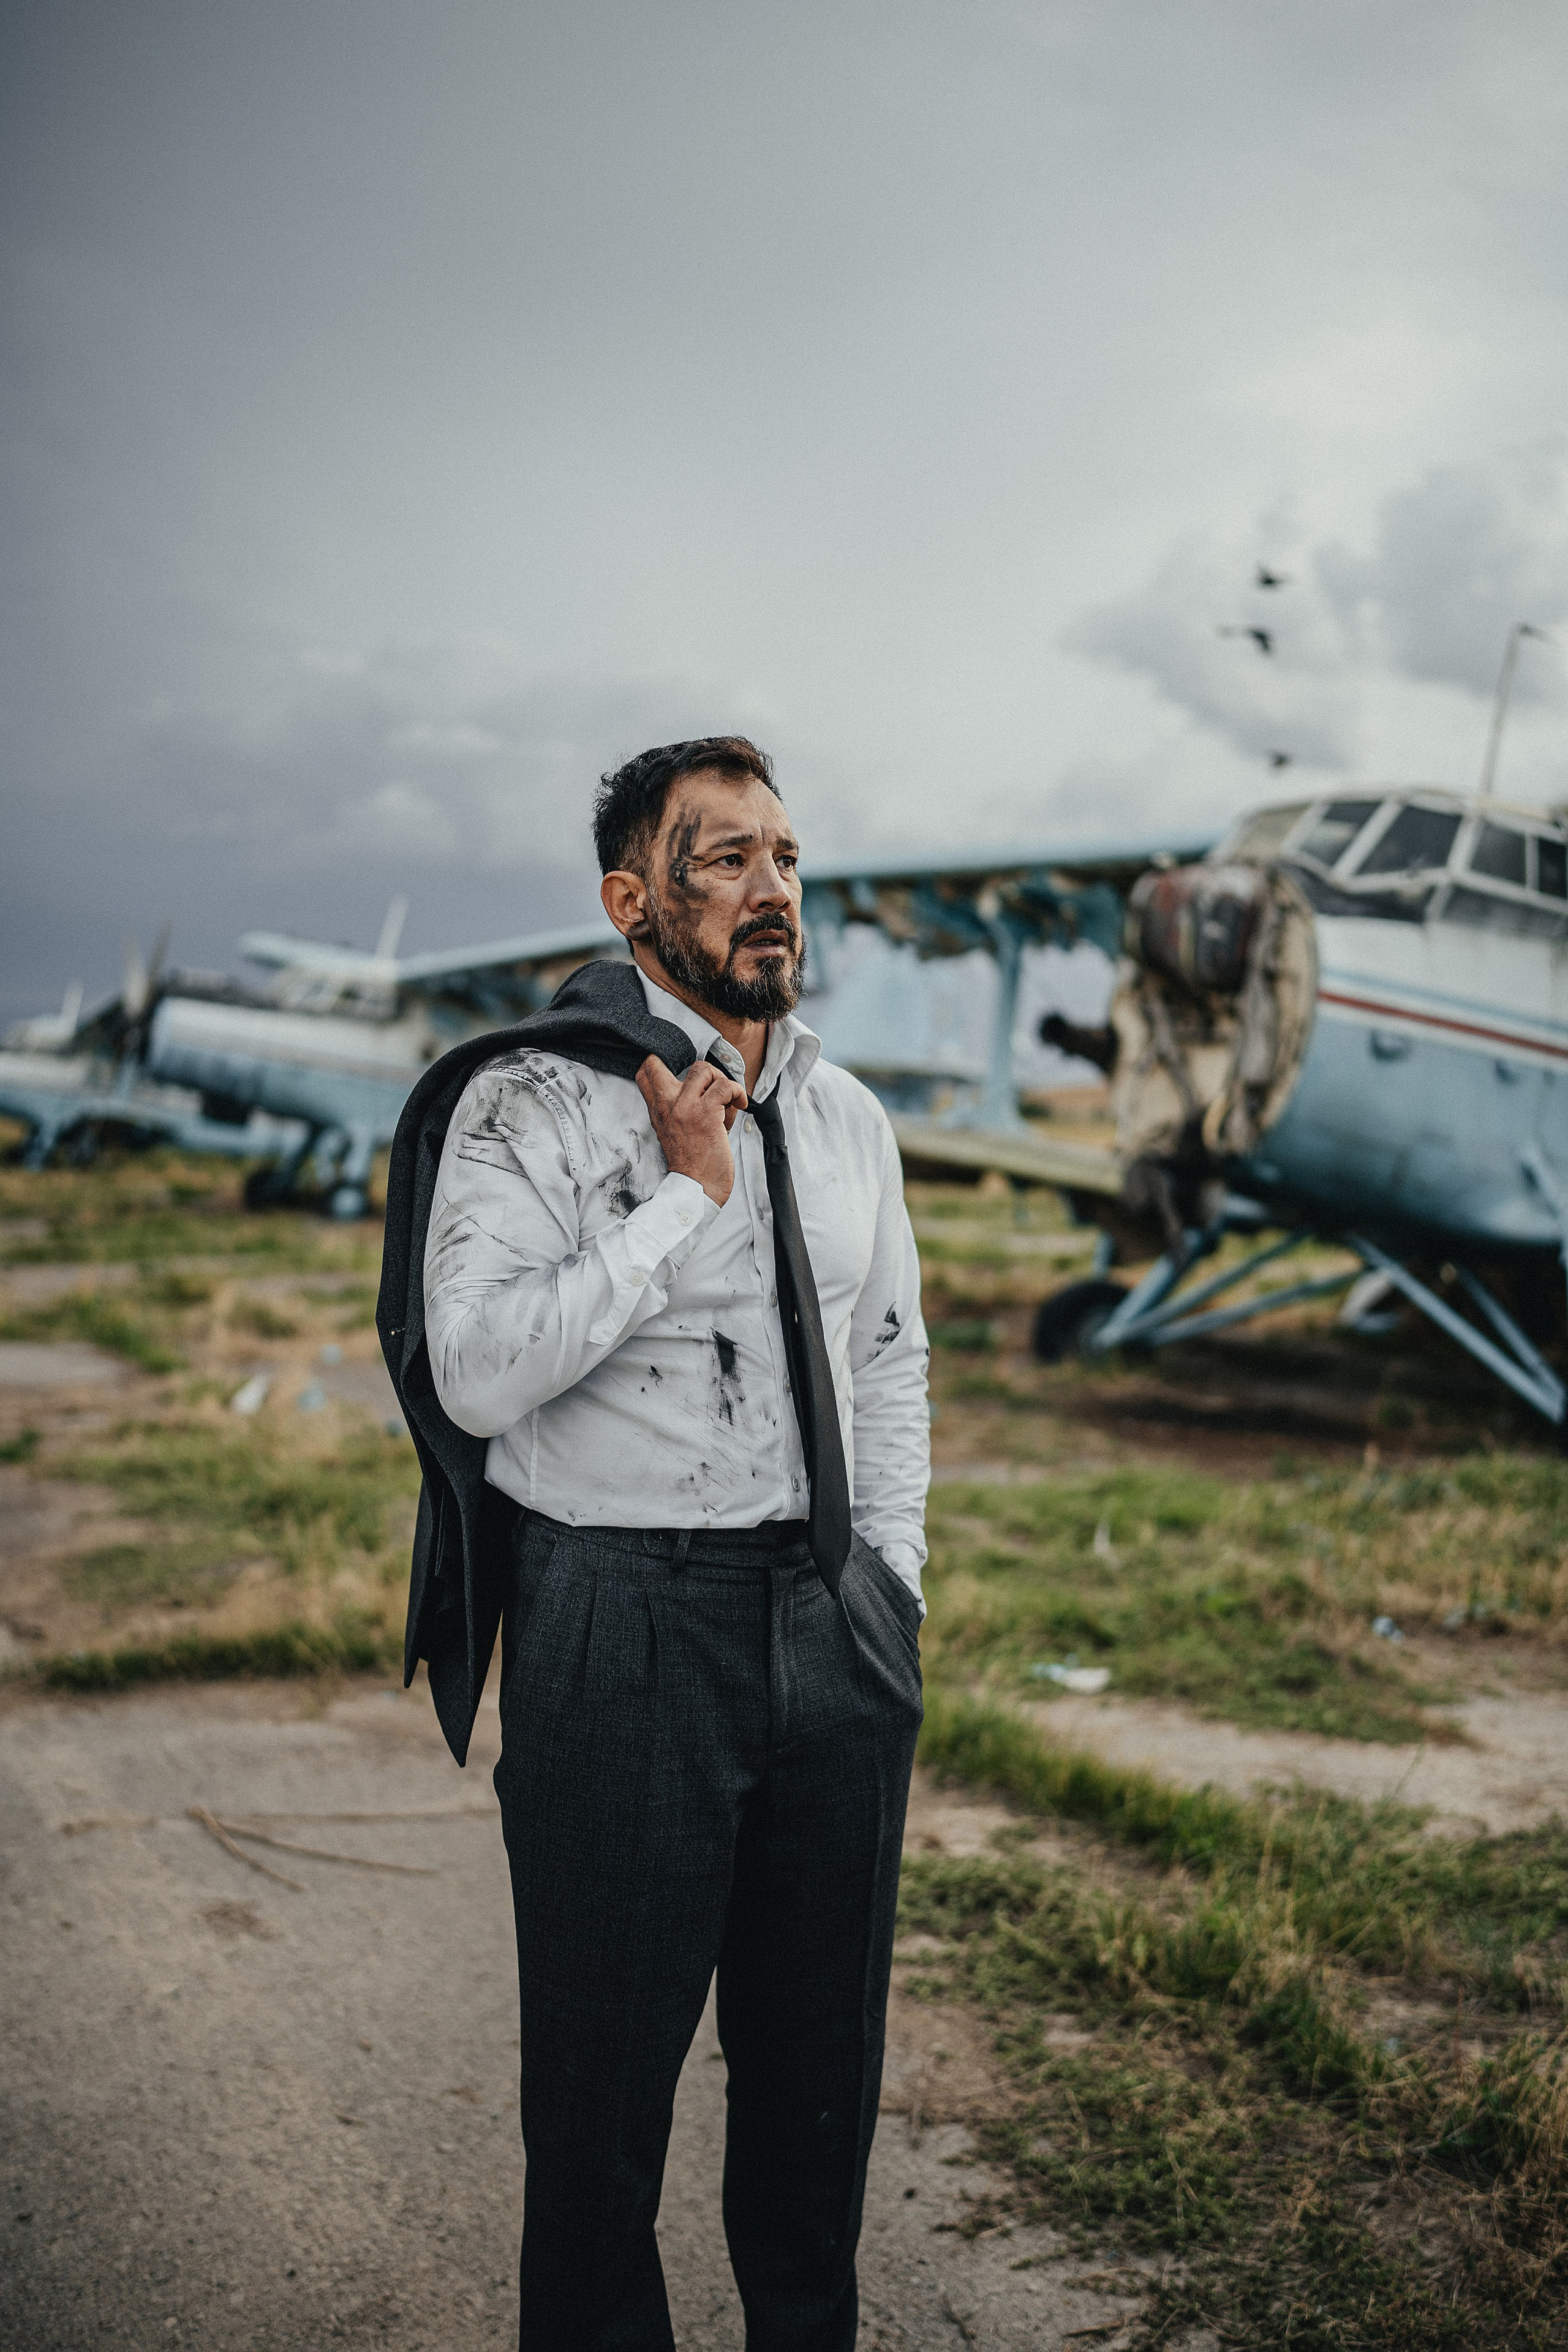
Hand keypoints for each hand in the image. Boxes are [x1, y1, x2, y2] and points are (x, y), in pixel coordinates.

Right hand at [636, 1057, 747, 1207]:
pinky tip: (741, 1105)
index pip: (645, 1072)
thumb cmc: (692, 1164)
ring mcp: (685, 1108)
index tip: (688, 1077)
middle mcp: (667, 1105)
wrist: (697, 1188)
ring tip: (727, 1102)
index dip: (663, 1064)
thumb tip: (710, 1089)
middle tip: (711, 1086)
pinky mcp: (706, 1114)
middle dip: (692, 1069)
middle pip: (661, 1062)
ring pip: (703, 1069)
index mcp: (658, 1110)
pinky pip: (725, 1086)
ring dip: (721, 1081)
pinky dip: (738, 1092)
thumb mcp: (674, 1131)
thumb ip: (681, 1108)